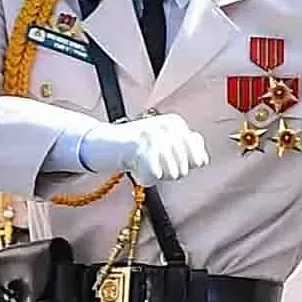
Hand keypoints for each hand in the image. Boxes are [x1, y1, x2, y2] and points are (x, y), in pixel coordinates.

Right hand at [76, 114, 207, 184]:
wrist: (100, 142)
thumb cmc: (135, 145)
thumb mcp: (165, 141)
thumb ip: (186, 148)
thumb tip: (201, 160)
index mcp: (176, 123)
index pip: (199, 159)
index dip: (184, 168)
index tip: (167, 161)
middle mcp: (168, 127)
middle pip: (184, 170)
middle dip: (168, 172)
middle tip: (150, 162)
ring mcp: (154, 137)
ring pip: (173, 174)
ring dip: (157, 175)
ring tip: (143, 163)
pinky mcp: (140, 148)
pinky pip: (155, 177)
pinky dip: (144, 178)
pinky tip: (136, 169)